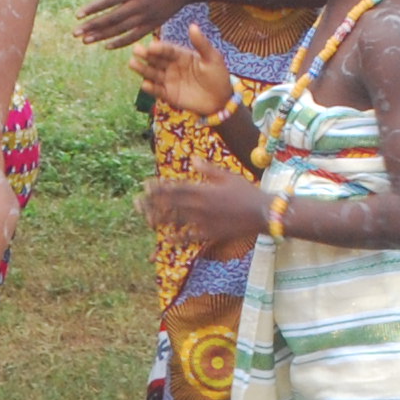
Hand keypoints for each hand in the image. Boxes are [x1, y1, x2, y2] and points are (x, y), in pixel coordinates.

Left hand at [79, 0, 193, 48]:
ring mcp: (147, 16)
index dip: (93, 9)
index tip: (78, 15)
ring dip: (102, 36)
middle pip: (112, 19)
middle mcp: (140, 5)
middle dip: (92, 26)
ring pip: (121, 30)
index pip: (109, 1)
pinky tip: (107, 46)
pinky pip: (135, 36)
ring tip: (85, 41)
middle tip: (75, 33)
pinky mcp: (154, 24)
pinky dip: (121, 42)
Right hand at [129, 39, 235, 118]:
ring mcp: (169, 80)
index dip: (159, 48)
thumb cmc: (218, 76)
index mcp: (182, 55)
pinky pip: (157, 90)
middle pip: (156, 60)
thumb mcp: (212, 58)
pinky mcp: (169, 95)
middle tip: (136, 50)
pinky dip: (150, 88)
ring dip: (142, 69)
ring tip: (132, 64)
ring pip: (153, 73)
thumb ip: (201, 43)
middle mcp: (172, 66)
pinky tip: (145, 84)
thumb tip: (192, 25)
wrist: (221, 100)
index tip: (151, 46)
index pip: (167, 50)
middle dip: (146, 55)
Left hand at [142, 176, 265, 246]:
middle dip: (152, 202)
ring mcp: (204, 221)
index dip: (159, 187)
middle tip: (137, 202)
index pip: (175, 187)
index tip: (146, 185)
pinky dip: (177, 239)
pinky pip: (190, 238)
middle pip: (171, 204)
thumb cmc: (246, 192)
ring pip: (176, 220)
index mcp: (203, 190)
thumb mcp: (227, 176)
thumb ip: (208, 169)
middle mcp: (200, 206)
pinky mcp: (210, 234)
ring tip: (146, 219)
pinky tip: (166, 240)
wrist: (263, 213)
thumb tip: (192, 159)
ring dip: (160, 219)